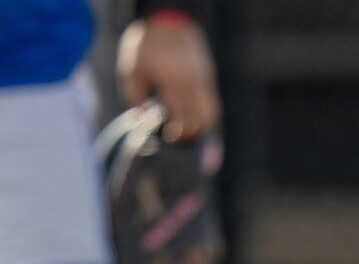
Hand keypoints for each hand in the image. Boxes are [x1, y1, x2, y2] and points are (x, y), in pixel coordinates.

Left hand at [117, 16, 220, 140]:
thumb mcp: (132, 68)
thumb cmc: (146, 44)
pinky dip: (205, 113)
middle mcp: (195, 85)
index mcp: (176, 85)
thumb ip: (136, 96)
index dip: (179, 133)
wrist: (168, 17)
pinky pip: (212, 102)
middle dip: (193, 133)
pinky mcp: (208, 76)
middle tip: (179, 136)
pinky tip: (194, 115)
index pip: (184, 119)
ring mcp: (205, 81)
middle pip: (204, 120)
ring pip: (212, 113)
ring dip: (203, 125)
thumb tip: (140, 118)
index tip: (170, 137)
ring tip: (189, 129)